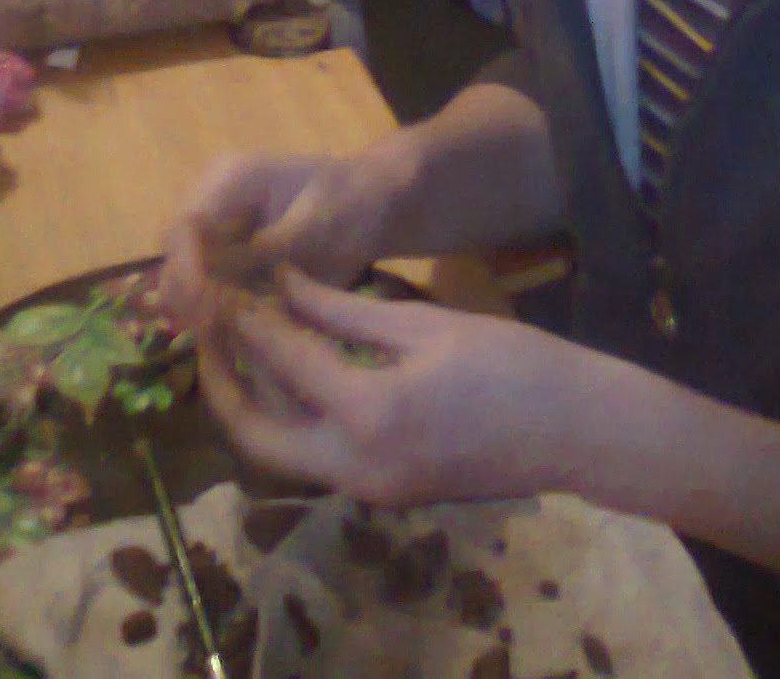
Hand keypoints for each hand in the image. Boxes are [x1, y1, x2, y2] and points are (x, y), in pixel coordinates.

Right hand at [158, 149, 407, 335]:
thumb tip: (214, 286)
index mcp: (230, 178)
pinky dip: (214, 311)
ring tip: (222, 342)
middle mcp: (212, 198)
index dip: (183, 274)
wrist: (374, 204)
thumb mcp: (314, 228)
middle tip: (212, 338)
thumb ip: (263, 253)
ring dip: (197, 308)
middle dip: (185, 297)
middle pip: (174, 254)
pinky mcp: (227, 254)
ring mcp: (217, 226)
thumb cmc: (350, 205)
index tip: (202, 315)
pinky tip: (232, 337)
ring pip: (184, 273)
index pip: (182, 228)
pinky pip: (206, 286)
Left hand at [198, 271, 585, 506]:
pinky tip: (285, 377)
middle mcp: (355, 467)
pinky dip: (289, 420)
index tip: (223, 287)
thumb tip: (284, 284)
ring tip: (231, 350)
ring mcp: (368, 491)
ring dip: (250, 406)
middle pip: (257, 438)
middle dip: (222, 385)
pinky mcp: (382, 493)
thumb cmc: (509, 363)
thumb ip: (345, 310)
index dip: (250, 321)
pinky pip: (314, 459)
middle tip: (206, 333)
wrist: (573, 431)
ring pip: (281, 455)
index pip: (286, 363)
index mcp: (369, 414)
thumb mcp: (425, 324)